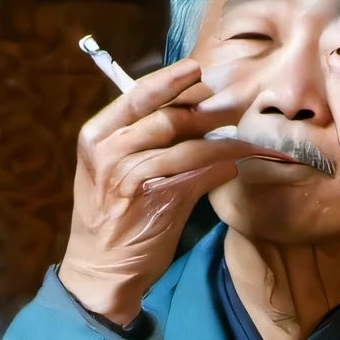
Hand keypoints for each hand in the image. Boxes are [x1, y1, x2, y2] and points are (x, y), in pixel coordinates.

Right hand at [58, 60, 244, 324]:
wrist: (99, 270)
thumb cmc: (110, 216)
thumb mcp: (107, 169)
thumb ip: (135, 138)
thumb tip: (189, 108)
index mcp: (95, 136)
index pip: (137, 95)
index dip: (171, 80)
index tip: (197, 70)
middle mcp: (109, 152)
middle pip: (169, 117)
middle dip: (207, 111)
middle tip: (235, 105)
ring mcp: (131, 176)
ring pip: (190, 146)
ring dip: (224, 142)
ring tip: (244, 139)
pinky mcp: (157, 201)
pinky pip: (200, 175)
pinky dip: (220, 170)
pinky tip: (230, 170)